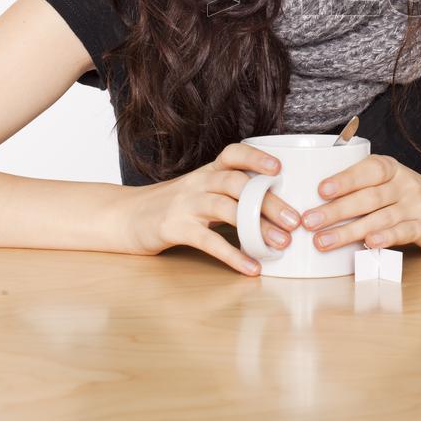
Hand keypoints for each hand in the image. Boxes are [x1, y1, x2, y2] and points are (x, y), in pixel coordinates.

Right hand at [122, 144, 301, 275]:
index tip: (279, 169)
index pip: (233, 153)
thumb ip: (230, 193)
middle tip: (294, 221)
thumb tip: (276, 206)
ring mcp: (185, 204)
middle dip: (269, 201)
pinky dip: (232, 255)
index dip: (256, 157)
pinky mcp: (174, 228)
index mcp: (208, 171)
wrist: (125, 217)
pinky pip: (207, 241)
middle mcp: (198, 183)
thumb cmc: (173, 205)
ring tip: (280, 244)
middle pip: (237, 184)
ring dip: (256, 227)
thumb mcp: (200, 190)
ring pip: (225, 208)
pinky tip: (250, 267)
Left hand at [300, 154, 420, 253]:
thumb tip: (315, 199)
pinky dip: (386, 238)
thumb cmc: (408, 197)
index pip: (368, 170)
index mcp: (391, 169)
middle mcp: (404, 184)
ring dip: (349, 231)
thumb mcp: (389, 182)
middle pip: (367, 197)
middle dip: (335, 210)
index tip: (320, 190)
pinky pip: (404, 232)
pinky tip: (369, 244)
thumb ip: (361, 186)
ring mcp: (416, 206)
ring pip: (380, 218)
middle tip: (309, 221)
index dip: (344, 179)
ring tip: (323, 242)